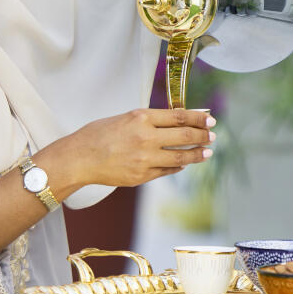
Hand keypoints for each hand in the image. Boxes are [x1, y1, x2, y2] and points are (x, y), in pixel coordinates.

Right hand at [61, 108, 215, 189]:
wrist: (79, 158)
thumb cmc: (99, 134)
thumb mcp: (126, 117)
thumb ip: (151, 120)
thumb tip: (178, 121)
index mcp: (141, 118)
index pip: (179, 117)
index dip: (198, 119)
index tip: (210, 120)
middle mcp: (145, 138)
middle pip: (184, 137)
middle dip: (202, 136)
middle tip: (213, 135)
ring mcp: (144, 159)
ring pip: (180, 157)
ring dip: (197, 154)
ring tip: (207, 152)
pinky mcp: (141, 176)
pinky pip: (166, 171)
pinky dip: (178, 166)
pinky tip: (184, 164)